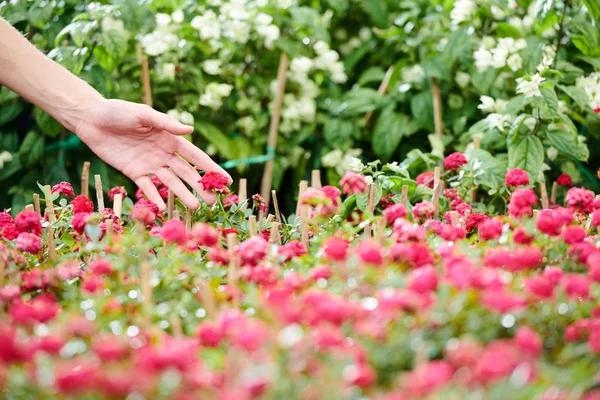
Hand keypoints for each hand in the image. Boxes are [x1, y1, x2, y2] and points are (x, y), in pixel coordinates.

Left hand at [74, 99, 230, 211]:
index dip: (211, 168)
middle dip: (201, 186)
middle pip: (187, 173)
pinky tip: (163, 208)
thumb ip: (166, 124)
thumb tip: (191, 130)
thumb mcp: (143, 114)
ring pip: (171, 182)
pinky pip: (147, 187)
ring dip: (183, 195)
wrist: (91, 118)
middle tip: (214, 201)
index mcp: (170, 138)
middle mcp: (163, 153)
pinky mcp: (133, 172)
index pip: (196, 156)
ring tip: (196, 207)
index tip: (226, 180)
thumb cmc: (118, 111)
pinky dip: (155, 197)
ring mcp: (149, 164)